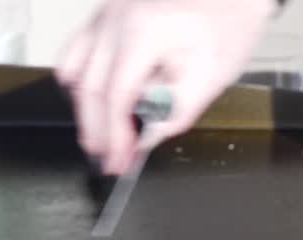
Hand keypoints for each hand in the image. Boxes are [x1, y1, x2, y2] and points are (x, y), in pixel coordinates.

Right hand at [56, 0, 276, 174]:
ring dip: (85, 109)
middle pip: (88, 87)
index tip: (118, 162)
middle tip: (108, 159)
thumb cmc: (230, 21)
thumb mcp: (213, 75)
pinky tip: (98, 101)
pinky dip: (81, 82)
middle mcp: (117, 17)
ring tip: (103, 134)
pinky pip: (75, 51)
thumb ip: (176, 111)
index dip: (113, 137)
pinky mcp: (105, 13)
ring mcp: (107, 12)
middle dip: (96, 132)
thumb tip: (145, 137)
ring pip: (73, 70)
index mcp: (145, 30)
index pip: (115, 95)